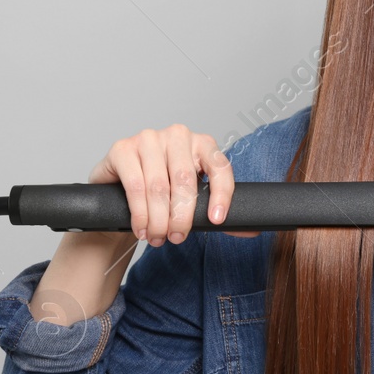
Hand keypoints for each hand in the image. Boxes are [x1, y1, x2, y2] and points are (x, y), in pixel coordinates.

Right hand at [90, 123, 258, 245]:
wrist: (121, 189)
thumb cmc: (163, 192)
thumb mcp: (193, 199)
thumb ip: (217, 211)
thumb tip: (251, 231)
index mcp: (203, 144)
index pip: (220, 167)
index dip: (222, 195)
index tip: (217, 220)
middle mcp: (178, 135)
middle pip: (186, 180)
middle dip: (183, 216)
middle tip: (178, 237)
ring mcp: (149, 138)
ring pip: (159, 186)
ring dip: (159, 219)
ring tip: (158, 237)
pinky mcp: (123, 148)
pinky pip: (135, 184)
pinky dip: (140, 213)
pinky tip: (142, 228)